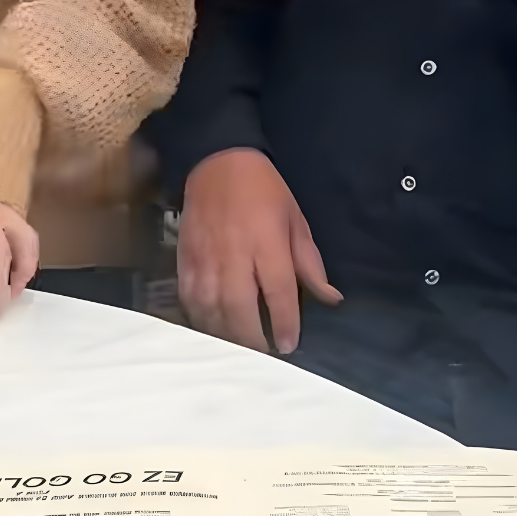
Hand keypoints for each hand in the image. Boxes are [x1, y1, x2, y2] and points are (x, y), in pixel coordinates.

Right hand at [178, 149, 340, 355]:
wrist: (217, 161)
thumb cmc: (264, 191)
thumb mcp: (295, 221)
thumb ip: (310, 263)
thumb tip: (331, 298)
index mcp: (267, 244)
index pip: (278, 293)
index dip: (285, 323)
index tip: (289, 345)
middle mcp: (234, 255)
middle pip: (240, 308)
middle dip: (252, 339)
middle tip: (264, 354)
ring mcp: (206, 259)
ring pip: (211, 309)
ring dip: (225, 335)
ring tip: (239, 348)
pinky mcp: (185, 259)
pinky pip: (189, 299)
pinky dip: (200, 319)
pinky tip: (212, 329)